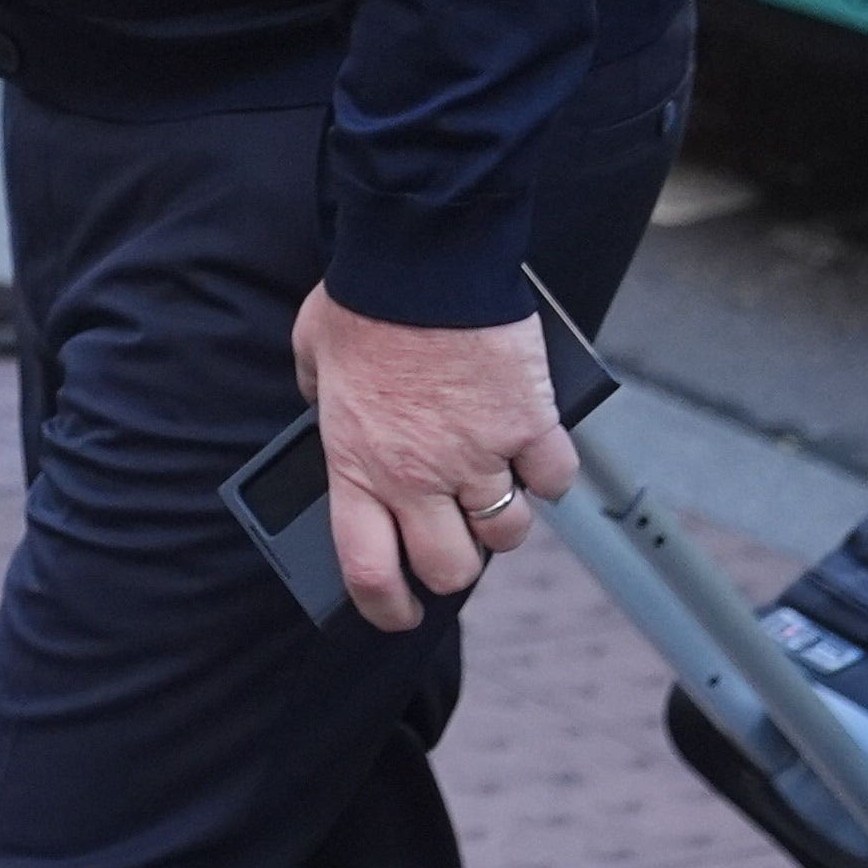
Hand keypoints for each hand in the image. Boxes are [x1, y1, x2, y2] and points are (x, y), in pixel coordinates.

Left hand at [289, 286, 574, 632]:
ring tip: (493, 490)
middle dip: (452, 565)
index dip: (387, 608)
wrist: (423, 255)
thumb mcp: (313, 359)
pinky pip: (554, 478)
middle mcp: (419, 475)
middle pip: (450, 568)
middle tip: (452, 542)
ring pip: (507, 532)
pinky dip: (549, 473)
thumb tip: (326, 414)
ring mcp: (480, 454)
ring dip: (502, 520)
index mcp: (358, 466)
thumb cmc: (362, 300)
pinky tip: (534, 453)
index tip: (398, 612)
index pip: (369, 573)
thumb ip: (321, 402)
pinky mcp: (530, 422)